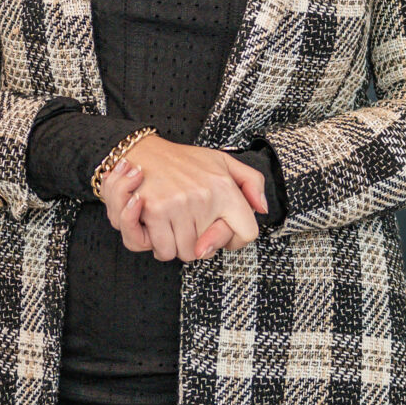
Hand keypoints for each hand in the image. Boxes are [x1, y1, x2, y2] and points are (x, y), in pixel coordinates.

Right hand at [99, 138, 265, 262]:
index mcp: (225, 187)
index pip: (247, 233)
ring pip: (186, 254)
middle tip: (190, 227)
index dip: (234, 239)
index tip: (219, 232)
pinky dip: (159, 245)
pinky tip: (158, 228)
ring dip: (178, 246)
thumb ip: (252, 182)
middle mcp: (205, 197)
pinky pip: (163, 250)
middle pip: (210, 250)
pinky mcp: (155, 211)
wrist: (143, 150)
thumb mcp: (223, 162)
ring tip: (173, 226)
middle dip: (200, 244)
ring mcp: (179, 205)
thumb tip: (262, 208)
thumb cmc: (183, 161)